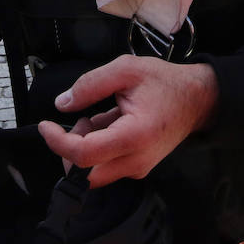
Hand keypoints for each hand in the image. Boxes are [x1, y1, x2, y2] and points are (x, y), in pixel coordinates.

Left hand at [37, 55, 217, 187]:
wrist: (197, 99)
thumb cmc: (164, 83)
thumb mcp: (125, 69)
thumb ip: (90, 84)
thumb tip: (62, 103)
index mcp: (134, 136)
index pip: (84, 155)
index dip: (58, 142)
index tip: (46, 125)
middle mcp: (137, 160)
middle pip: (85, 174)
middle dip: (70, 149)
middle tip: (79, 120)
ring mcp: (138, 168)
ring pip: (94, 172)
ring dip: (84, 147)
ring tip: (97, 117)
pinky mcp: (138, 167)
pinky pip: (106, 166)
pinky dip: (96, 147)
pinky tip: (107, 123)